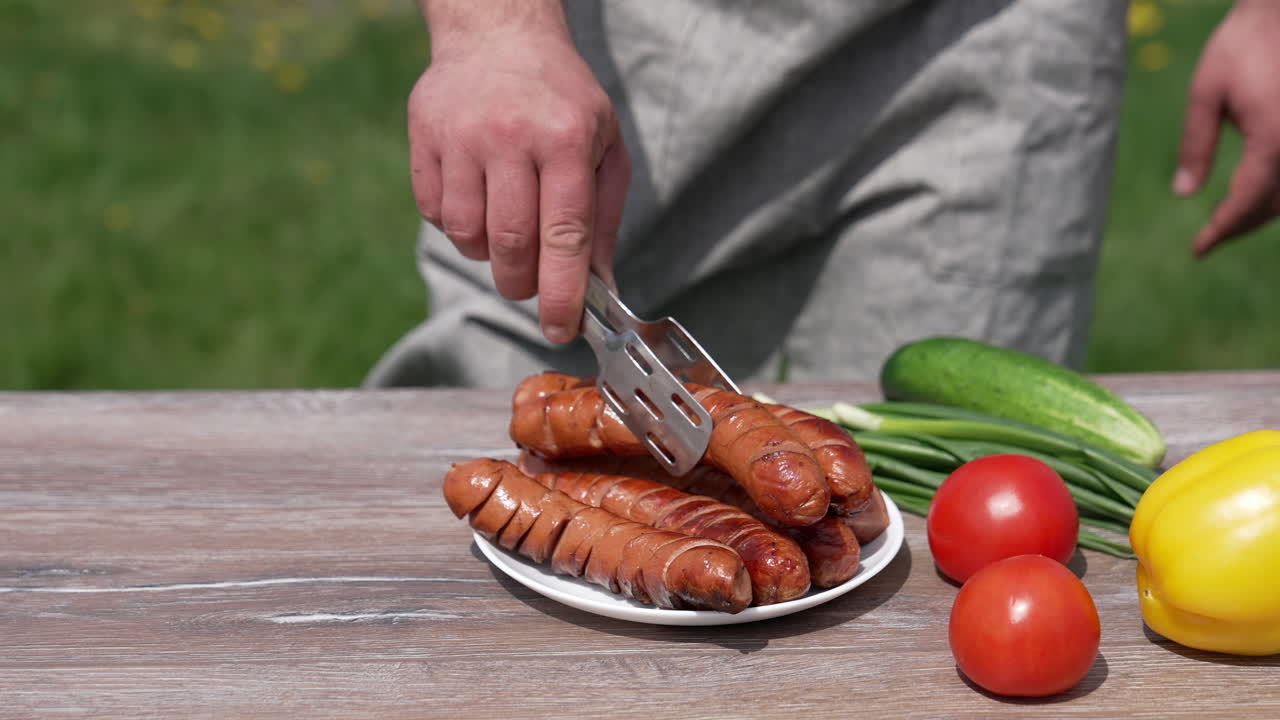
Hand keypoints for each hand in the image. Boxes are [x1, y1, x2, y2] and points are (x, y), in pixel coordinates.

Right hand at [408, 4, 629, 342]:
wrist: (499, 33)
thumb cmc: (561, 99)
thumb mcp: (604, 147)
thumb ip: (603, 221)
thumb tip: (599, 289)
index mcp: (565, 138)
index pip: (564, 235)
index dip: (563, 293)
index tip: (561, 330)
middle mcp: (510, 135)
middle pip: (510, 244)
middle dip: (521, 282)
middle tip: (529, 283)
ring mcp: (461, 134)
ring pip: (466, 234)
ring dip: (486, 253)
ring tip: (504, 226)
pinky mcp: (424, 136)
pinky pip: (433, 213)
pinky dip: (456, 225)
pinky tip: (476, 198)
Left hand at [1175, 0, 1279, 255]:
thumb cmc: (1246, 42)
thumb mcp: (1207, 92)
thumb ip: (1195, 145)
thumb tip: (1183, 192)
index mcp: (1275, 140)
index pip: (1247, 202)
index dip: (1223, 229)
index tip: (1199, 249)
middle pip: (1274, 205)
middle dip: (1240, 225)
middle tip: (1208, 240)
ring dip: (1261, 211)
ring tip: (1226, 222)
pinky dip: (1277, 190)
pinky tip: (1252, 193)